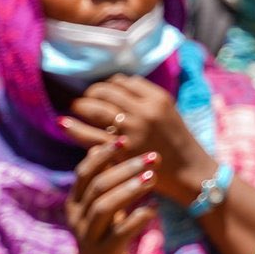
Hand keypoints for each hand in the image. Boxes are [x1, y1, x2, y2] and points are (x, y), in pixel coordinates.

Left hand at [62, 75, 217, 204]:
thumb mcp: (168, 114)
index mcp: (158, 98)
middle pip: (107, 89)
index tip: (104, 93)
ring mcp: (132, 130)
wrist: (191, 172)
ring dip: (82, 105)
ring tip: (76, 108)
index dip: (110, 85)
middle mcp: (144, 110)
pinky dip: (74, 128)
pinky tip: (63, 123)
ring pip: (96, 107)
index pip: (124, 81)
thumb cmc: (180, 143)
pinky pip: (90, 135)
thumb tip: (117, 94)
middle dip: (92, 93)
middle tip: (86, 100)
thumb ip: (146, 102)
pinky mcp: (121, 151)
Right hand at [65, 139, 157, 253]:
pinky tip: (153, 209)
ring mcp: (87, 238)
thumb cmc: (104, 239)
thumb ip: (104, 184)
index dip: (102, 155)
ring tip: (153, 178)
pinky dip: (137, 218)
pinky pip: (119, 233)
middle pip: (97, 186)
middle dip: (125, 168)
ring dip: (130, 189)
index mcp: (75, 204)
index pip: (84, 173)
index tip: (124, 139)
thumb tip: (109, 148)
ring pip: (104, 207)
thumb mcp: (102, 210)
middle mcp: (77, 218)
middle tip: (152, 157)